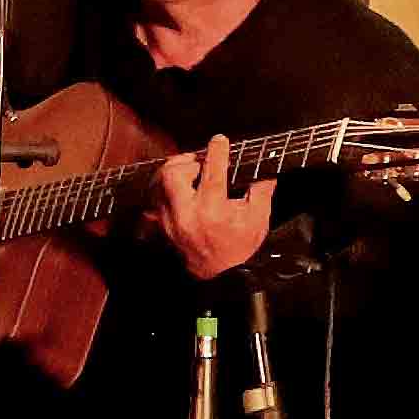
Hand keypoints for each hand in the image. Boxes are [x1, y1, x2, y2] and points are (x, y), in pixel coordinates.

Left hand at [149, 138, 277, 281]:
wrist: (218, 276)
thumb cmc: (238, 247)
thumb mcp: (257, 220)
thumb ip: (261, 192)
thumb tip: (266, 171)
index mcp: (212, 210)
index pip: (212, 171)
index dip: (216, 151)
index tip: (219, 141)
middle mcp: (186, 214)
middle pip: (172, 174)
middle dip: (185, 162)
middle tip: (198, 163)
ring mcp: (169, 221)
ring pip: (158, 184)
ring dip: (172, 173)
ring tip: (187, 174)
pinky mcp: (160, 226)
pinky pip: (152, 199)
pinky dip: (162, 189)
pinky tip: (176, 189)